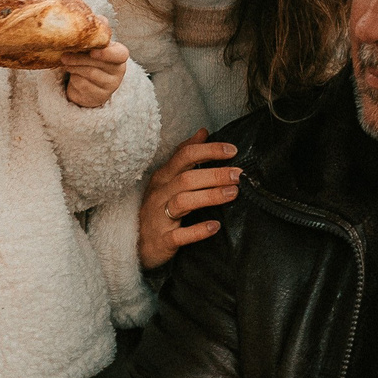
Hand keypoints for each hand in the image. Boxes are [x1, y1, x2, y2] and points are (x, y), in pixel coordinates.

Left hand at [59, 41, 130, 109]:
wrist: (89, 83)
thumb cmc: (92, 60)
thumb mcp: (94, 48)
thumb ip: (92, 39)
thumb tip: (83, 27)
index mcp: (120, 55)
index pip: (121, 54)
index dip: (107, 53)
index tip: (92, 52)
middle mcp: (119, 71)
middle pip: (98, 63)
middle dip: (78, 58)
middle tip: (64, 56)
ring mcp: (111, 85)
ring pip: (89, 73)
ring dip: (74, 67)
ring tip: (66, 64)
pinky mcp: (100, 96)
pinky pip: (83, 84)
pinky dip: (74, 78)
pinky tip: (72, 74)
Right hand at [137, 131, 240, 269]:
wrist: (138, 246)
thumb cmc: (158, 209)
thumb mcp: (168, 179)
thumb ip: (185, 156)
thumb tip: (203, 131)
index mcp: (163, 177)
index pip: (184, 156)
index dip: (209, 151)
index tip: (232, 151)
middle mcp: (159, 194)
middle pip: (186, 178)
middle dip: (215, 174)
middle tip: (238, 175)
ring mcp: (158, 217)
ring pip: (183, 202)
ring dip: (210, 196)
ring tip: (232, 194)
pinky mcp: (162, 240)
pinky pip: (179, 235)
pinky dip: (198, 230)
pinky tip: (215, 226)